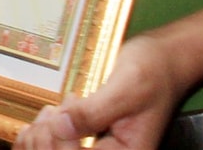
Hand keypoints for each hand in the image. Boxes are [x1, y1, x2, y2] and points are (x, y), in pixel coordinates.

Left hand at [14, 35, 191, 149]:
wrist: (161, 61)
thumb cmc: (152, 73)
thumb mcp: (124, 90)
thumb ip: (94, 111)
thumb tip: (60, 127)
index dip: (61, 143)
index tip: (59, 115)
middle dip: (47, 139)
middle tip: (51, 112)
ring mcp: (98, 148)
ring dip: (41, 136)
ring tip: (50, 112)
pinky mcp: (88, 139)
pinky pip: (55, 145)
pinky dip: (41, 134)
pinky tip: (45, 117)